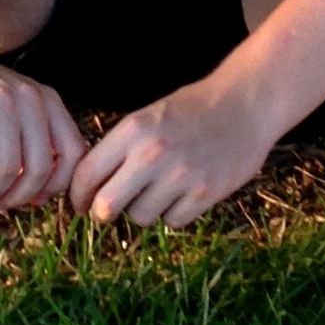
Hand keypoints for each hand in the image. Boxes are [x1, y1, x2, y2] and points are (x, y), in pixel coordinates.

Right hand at [0, 39, 83, 209]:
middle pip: (41, 169)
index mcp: (48, 100)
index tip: (33, 200)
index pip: (74, 154)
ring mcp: (0, 100)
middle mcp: (30, 98)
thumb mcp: (12, 113)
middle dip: (19, 198)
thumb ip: (30, 145)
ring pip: (9, 169)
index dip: (58, 185)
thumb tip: (39, 198)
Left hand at [69, 74, 271, 228]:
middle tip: (107, 211)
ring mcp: (180, 175)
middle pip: (107, 206)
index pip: (88, 174)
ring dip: (144, 210)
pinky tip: (182, 194)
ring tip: (158, 191)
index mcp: (132, 130)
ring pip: (140, 217)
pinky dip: (174, 213)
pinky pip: (173, 221)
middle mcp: (152, 154)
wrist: (245, 103)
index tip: (80, 204)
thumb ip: (120, 149)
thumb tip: (89, 186)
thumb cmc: (192, 110)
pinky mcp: (205, 193)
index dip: (78, 196)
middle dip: (103, 213)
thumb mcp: (148, 117)